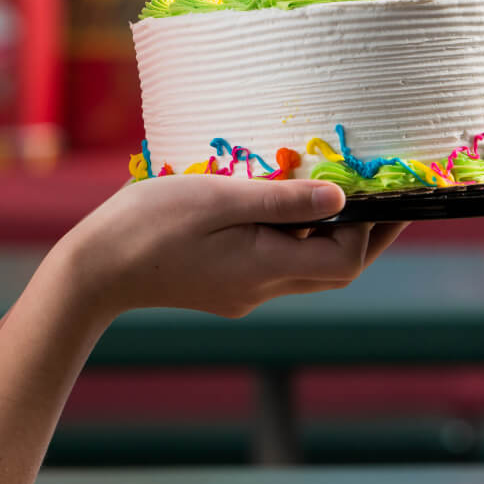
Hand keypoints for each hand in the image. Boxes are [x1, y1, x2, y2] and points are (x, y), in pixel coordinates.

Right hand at [57, 173, 408, 322]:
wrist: (94, 269)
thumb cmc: (148, 224)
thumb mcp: (218, 197)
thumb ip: (282, 199)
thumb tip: (342, 200)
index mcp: (264, 268)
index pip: (344, 260)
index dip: (372, 228)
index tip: (383, 191)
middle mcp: (261, 289)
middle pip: (334, 270)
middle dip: (366, 235)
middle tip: (389, 197)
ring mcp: (243, 292)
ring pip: (306, 267)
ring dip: (329, 234)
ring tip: (338, 191)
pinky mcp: (225, 287)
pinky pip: (276, 264)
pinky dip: (293, 236)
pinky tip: (283, 205)